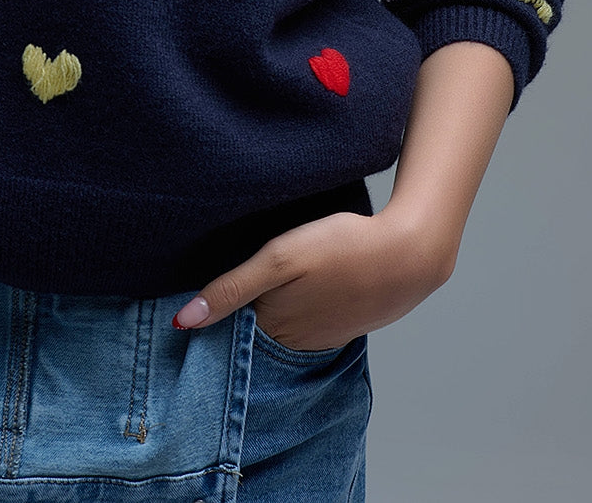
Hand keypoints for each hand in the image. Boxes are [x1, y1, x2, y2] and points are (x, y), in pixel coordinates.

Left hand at [171, 208, 455, 350]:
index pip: (227, 331)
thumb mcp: (280, 258)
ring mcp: (322, 336)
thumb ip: (231, 289)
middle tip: (217, 290)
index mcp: (274, 327)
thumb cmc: (342, 248)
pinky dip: (296, 311)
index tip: (189, 301)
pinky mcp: (342, 325)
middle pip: (252, 332)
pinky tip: (297, 291)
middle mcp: (296, 342)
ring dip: (266, 314)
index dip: (210, 314)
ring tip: (256, 287)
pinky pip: (307, 324)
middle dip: (235, 317)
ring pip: (280, 328)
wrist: (410, 253)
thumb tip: (181, 322)